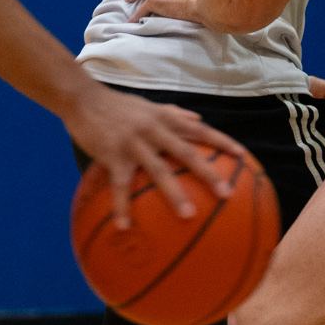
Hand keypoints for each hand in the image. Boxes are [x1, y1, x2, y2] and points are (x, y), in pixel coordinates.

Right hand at [65, 85, 244, 228]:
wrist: (82, 97)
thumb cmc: (117, 104)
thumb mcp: (148, 105)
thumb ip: (174, 113)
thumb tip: (198, 119)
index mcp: (164, 118)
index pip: (199, 130)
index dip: (221, 142)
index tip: (242, 157)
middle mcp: (153, 130)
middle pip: (186, 152)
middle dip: (207, 173)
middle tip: (226, 194)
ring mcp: (133, 143)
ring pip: (159, 170)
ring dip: (175, 194)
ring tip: (189, 216)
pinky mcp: (112, 155)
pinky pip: (120, 186)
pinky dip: (122, 207)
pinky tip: (124, 227)